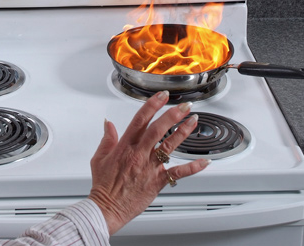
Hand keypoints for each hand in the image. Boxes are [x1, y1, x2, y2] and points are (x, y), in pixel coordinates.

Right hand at [88, 91, 209, 234]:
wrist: (107, 208)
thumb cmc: (104, 186)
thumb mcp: (99, 158)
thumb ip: (106, 139)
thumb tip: (108, 124)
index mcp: (124, 146)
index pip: (140, 120)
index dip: (152, 105)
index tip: (162, 96)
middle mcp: (139, 154)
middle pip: (158, 129)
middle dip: (173, 114)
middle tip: (184, 106)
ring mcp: (149, 167)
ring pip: (169, 146)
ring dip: (183, 132)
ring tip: (193, 121)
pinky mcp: (157, 181)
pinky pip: (178, 173)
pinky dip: (193, 167)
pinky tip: (204, 162)